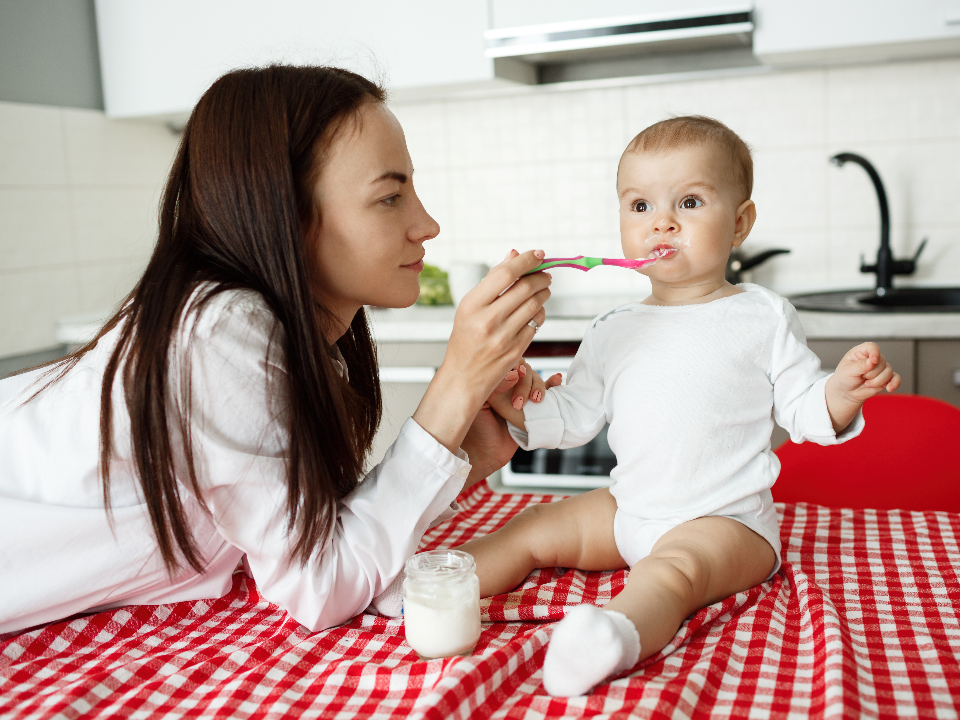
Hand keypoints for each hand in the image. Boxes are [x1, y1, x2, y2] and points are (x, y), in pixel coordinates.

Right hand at [413, 250, 551, 452]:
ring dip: (544, 294)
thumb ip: (492, 282)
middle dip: (541, 277)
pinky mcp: (516, 350)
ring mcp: (503, 337)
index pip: (505, 274)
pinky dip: (539, 314)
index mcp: (471, 305)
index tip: (539, 254)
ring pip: (535, 306)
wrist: (463, 378)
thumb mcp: (469, 308)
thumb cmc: (465, 339)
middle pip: (525, 288)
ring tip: (544, 290)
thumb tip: (513, 254)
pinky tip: (535, 312)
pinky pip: (536, 325)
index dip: (526, 260)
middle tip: (546, 275)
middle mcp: (487, 320)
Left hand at [461, 362, 562, 489]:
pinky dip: (553, 384)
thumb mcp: (478, 403)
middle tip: (519, 403)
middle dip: (526, 383)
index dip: (515, 365)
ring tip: (536, 400)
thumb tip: (514, 374)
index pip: (508, 363)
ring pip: (536, 380)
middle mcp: (506, 386)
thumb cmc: (474, 430)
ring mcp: (520, 396)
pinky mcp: (531, 408)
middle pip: (525, 370)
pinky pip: (546, 392)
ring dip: (540, 386)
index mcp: (492, 381)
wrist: (483, 454)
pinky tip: (557, 379)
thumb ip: (494, 386)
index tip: (517, 375)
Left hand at [825, 342, 900, 432]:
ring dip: (878, 381)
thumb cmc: (844, 378)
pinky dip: (894, 383)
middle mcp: (873, 358)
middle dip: (871, 373)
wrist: (847, 392)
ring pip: (888, 371)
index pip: (872, 347)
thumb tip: (872, 362)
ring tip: (867, 384)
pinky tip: (889, 388)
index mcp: (861, 352)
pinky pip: (896, 378)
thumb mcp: (847, 371)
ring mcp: (880, 368)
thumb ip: (860, 366)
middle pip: (882, 362)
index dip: (875, 353)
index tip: (873, 361)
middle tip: (861, 377)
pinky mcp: (886, 378)